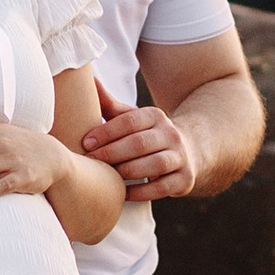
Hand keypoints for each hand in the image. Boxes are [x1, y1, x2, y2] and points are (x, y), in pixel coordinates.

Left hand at [83, 81, 196, 200]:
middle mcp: (171, 133)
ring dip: (127, 172)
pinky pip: (162, 188)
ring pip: (154, 165)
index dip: (106, 132)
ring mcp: (180, 157)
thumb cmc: (147, 135)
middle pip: (140, 143)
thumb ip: (109, 105)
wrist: (188, 151)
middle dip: (112, 153)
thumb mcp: (131, 118)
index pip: (129, 121)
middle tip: (90, 161)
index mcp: (155, 116)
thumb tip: (89, 81)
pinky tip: (123, 193)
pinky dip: (141, 192)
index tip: (86, 143)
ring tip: (107, 176)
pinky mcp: (185, 179)